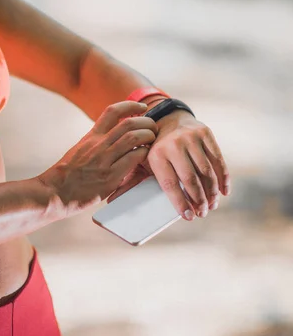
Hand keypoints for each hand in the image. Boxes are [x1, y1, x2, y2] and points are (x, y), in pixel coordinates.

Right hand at [37, 101, 158, 215]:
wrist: (54, 192)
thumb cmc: (66, 175)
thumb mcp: (79, 151)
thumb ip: (95, 144)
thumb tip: (111, 142)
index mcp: (91, 136)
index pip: (112, 111)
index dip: (130, 105)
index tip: (142, 107)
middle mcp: (98, 144)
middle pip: (128, 123)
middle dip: (146, 122)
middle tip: (153, 128)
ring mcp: (104, 159)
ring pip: (134, 138)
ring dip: (148, 137)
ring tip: (152, 141)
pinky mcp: (110, 176)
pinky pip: (134, 158)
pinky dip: (144, 154)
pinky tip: (146, 157)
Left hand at [106, 110, 230, 220]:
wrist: (166, 117)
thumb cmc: (153, 147)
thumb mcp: (141, 160)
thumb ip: (130, 179)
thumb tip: (111, 200)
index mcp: (155, 154)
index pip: (169, 184)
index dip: (180, 202)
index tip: (187, 217)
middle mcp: (173, 144)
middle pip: (190, 179)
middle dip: (199, 201)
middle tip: (202, 214)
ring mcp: (191, 138)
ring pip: (206, 171)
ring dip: (212, 192)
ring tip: (212, 206)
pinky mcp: (205, 133)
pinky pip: (218, 159)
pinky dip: (223, 178)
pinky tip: (224, 192)